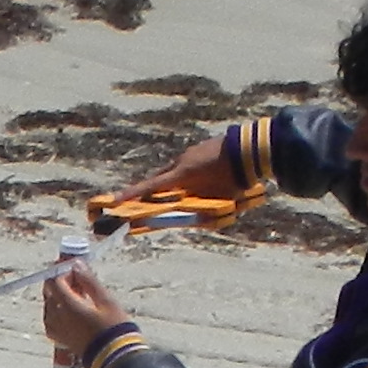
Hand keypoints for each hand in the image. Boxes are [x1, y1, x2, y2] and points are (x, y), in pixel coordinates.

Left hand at [41, 257, 135, 366]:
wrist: (114, 357)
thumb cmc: (114, 328)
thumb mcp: (106, 300)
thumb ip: (88, 281)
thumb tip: (76, 265)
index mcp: (67, 306)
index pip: (54, 281)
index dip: (60, 270)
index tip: (72, 265)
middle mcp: (56, 317)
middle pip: (49, 291)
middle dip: (59, 281)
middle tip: (77, 277)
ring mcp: (56, 328)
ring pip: (49, 304)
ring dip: (59, 295)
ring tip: (79, 294)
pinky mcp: (59, 338)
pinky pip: (51, 318)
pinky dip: (58, 309)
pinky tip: (72, 309)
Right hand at [125, 125, 250, 211]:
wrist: (251, 150)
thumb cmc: (234, 178)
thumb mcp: (219, 200)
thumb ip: (204, 211)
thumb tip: (196, 220)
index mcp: (182, 175)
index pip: (151, 186)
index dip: (132, 194)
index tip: (115, 200)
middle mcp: (182, 162)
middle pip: (160, 178)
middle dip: (153, 190)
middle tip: (145, 199)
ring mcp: (192, 152)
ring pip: (176, 170)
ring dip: (176, 182)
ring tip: (187, 191)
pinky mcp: (203, 147)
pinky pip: (189, 163)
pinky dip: (191, 173)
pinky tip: (205, 178)